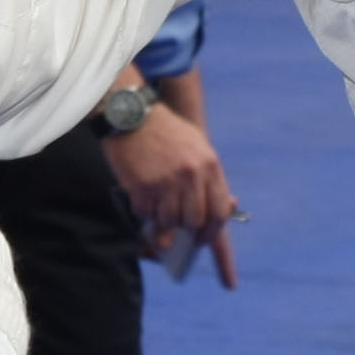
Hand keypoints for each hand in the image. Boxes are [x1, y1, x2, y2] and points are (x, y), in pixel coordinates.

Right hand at [104, 99, 240, 287]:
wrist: (133, 116)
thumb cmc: (167, 134)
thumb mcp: (197, 148)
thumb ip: (208, 181)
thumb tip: (221, 212)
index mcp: (209, 165)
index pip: (220, 211)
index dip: (212, 231)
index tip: (202, 238)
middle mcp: (191, 175)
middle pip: (194, 221)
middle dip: (185, 228)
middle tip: (176, 225)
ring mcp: (166, 181)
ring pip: (169, 221)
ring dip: (162, 220)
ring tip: (156, 203)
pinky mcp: (142, 186)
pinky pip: (146, 215)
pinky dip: (143, 212)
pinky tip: (141, 196)